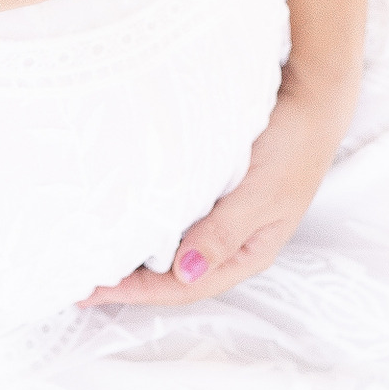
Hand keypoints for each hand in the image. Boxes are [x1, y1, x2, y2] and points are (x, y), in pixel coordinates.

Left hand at [77, 67, 357, 308]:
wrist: (312, 97)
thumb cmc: (294, 146)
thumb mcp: (261, 193)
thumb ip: (222, 233)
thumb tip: (184, 273)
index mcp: (246, 252)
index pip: (182, 287)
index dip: (136, 293)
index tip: (92, 290)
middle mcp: (228, 240)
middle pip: (171, 274)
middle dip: (127, 280)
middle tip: (76, 278)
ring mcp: (219, 215)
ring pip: (169, 246)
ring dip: (132, 252)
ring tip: (89, 252)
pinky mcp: (211, 188)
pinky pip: (171, 215)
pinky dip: (144, 219)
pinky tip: (119, 214)